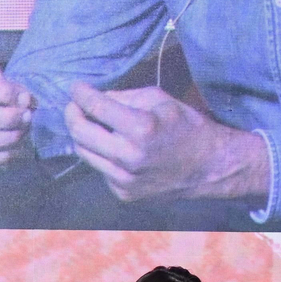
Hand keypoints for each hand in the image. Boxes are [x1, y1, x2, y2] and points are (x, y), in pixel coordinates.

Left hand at [64, 83, 269, 202]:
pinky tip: (119, 150)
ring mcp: (124, 180)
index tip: (76, 87)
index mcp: (141, 128)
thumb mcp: (160, 99)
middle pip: (79, 133)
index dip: (80, 94)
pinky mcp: (124, 194)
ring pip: (84, 153)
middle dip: (72, 114)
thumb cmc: (186, 126)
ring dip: (84, 136)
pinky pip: (100, 169)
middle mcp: (129, 157)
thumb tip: (96, 99)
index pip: (95, 107)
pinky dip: (103, 155)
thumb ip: (124, 97)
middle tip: (74, 106)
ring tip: (94, 126)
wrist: (208, 167)